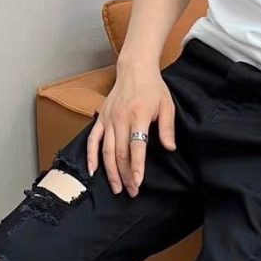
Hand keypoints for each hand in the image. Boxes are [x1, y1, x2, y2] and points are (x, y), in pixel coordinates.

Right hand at [86, 58, 175, 197]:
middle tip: (131, 192)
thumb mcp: (167, 105)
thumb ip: (167, 127)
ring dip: (111, 172)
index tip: (138, 182)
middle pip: (121, 153)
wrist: (135, 68)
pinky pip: (93, 140)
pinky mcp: (101, 119)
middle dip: (125, 175)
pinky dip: (91, 156)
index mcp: (138, 116)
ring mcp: (109, 120)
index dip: (137, 166)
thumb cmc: (153, 88)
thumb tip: (169, 148)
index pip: (136, 146)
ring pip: (107, 151)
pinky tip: (92, 171)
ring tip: (117, 188)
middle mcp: (121, 119)